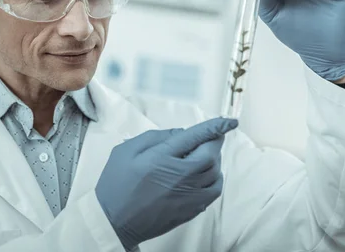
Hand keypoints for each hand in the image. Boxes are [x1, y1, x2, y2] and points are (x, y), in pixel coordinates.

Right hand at [95, 117, 238, 250]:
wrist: (114, 222)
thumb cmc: (116, 184)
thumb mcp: (126, 151)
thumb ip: (155, 137)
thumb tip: (181, 133)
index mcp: (162, 158)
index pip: (196, 137)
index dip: (216, 126)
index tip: (230, 121)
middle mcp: (180, 176)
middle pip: (211, 154)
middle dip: (214, 141)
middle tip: (210, 136)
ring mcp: (188, 196)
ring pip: (216, 172)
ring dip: (214, 160)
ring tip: (201, 156)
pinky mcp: (191, 210)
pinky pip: (214, 191)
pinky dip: (215, 178)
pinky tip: (202, 175)